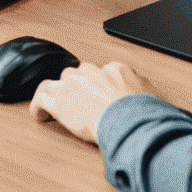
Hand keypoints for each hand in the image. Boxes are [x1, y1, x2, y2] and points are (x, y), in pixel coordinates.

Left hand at [29, 62, 151, 141]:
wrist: (127, 122)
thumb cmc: (141, 113)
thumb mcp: (152, 94)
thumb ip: (143, 85)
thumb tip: (142, 86)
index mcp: (112, 69)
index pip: (100, 72)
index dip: (96, 87)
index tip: (96, 97)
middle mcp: (90, 72)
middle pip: (77, 75)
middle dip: (78, 89)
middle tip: (80, 106)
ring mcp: (72, 84)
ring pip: (58, 83)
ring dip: (60, 96)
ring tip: (59, 109)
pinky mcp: (58, 100)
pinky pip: (41, 98)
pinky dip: (39, 107)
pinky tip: (42, 116)